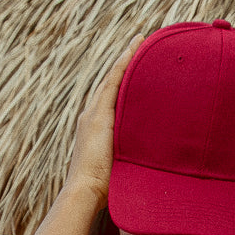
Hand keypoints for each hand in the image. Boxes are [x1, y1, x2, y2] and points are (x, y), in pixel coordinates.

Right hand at [64, 36, 143, 205]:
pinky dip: (123, 64)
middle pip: (110, 84)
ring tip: (141, 40)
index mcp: (96, 129)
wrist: (84, 193)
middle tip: (141, 44)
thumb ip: (130, 161)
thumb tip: (149, 167)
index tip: (138, 66)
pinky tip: (135, 48)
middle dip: (125, 64)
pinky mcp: (98, 115)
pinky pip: (113, 81)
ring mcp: (93, 115)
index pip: (112, 98)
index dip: (124, 81)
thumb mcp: (120, 170)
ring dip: (126, 58)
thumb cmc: (104, 191)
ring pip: (112, 79)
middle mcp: (91, 117)